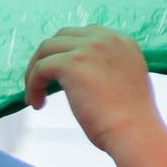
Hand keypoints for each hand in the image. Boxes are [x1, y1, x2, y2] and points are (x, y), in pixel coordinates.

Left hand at [23, 27, 158, 152]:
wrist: (134, 130)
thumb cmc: (129, 119)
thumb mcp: (122, 82)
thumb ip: (105, 70)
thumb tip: (80, 76)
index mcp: (122, 42)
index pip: (84, 35)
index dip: (66, 53)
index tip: (58, 75)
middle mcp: (107, 38)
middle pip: (62, 36)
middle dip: (47, 58)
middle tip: (40, 83)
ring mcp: (89, 48)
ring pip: (47, 49)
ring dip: (35, 72)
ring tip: (35, 96)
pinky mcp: (72, 63)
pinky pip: (40, 68)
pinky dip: (33, 85)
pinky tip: (37, 104)